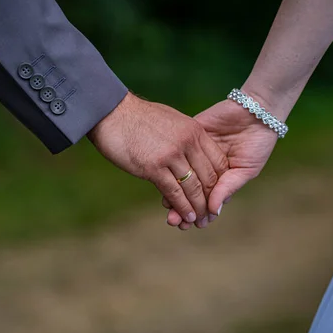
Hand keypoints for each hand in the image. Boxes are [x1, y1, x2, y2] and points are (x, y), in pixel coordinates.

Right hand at [88, 92, 228, 227]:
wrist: (111, 112)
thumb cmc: (138, 117)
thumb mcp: (172, 121)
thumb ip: (185, 137)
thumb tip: (191, 151)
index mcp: (195, 130)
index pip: (219, 161)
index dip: (222, 181)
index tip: (219, 194)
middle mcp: (187, 143)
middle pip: (209, 177)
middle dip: (212, 199)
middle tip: (212, 214)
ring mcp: (171, 155)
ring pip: (193, 188)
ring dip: (198, 208)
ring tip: (201, 220)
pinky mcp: (153, 167)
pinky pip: (174, 192)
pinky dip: (182, 207)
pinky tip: (186, 217)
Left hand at [164, 98, 277, 228]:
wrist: (256, 111)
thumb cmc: (257, 143)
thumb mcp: (246, 170)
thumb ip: (227, 188)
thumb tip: (213, 211)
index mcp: (221, 180)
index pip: (206, 201)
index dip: (198, 214)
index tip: (191, 225)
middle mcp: (206, 169)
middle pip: (189, 192)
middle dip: (182, 208)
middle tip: (174, 222)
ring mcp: (196, 153)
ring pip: (180, 176)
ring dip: (173, 193)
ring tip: (167, 208)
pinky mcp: (190, 137)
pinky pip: (177, 154)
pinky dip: (171, 168)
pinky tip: (165, 180)